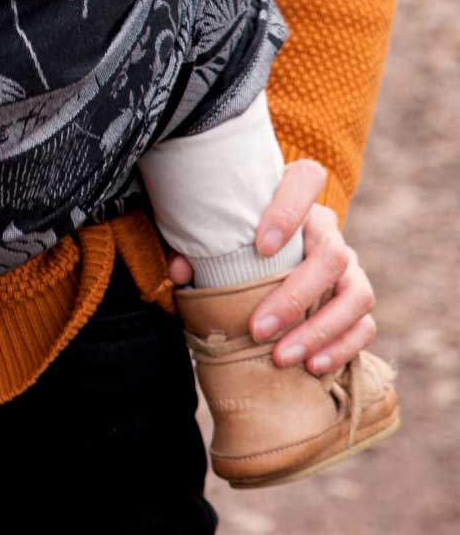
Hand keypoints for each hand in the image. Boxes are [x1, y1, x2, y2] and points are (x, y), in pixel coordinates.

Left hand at [168, 157, 375, 374]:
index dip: (289, 210)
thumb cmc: (235, 238)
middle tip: (257, 329)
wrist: (264, 253)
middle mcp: (328, 230)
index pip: (306, 180)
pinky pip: (365, 326)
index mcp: (297, 197)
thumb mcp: (217, 233)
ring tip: (281, 356)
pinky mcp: (357, 302)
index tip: (261, 246)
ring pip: (356, 294)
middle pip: (332, 255)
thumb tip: (182, 271)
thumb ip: (197, 245)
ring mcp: (350, 267)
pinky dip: (341, 348)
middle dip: (295, 296)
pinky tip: (311, 367)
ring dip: (320, 330)